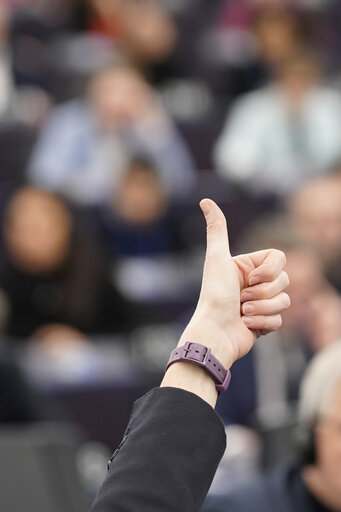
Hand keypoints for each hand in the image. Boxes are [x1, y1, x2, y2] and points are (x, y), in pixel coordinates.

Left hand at [178, 199, 289, 367]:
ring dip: (263, 308)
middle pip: (285, 280)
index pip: (278, 258)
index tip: (251, 278)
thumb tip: (205, 201)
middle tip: (242, 299)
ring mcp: (260, 302)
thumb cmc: (214, 295)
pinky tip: (246, 326)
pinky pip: (280, 319)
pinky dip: (263, 323)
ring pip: (285, 300)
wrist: (215, 332)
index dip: (270, 270)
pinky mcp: (264, 322)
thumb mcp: (217, 258)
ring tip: (242, 313)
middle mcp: (254, 283)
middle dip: (263, 292)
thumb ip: (216, 229)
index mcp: (247, 266)